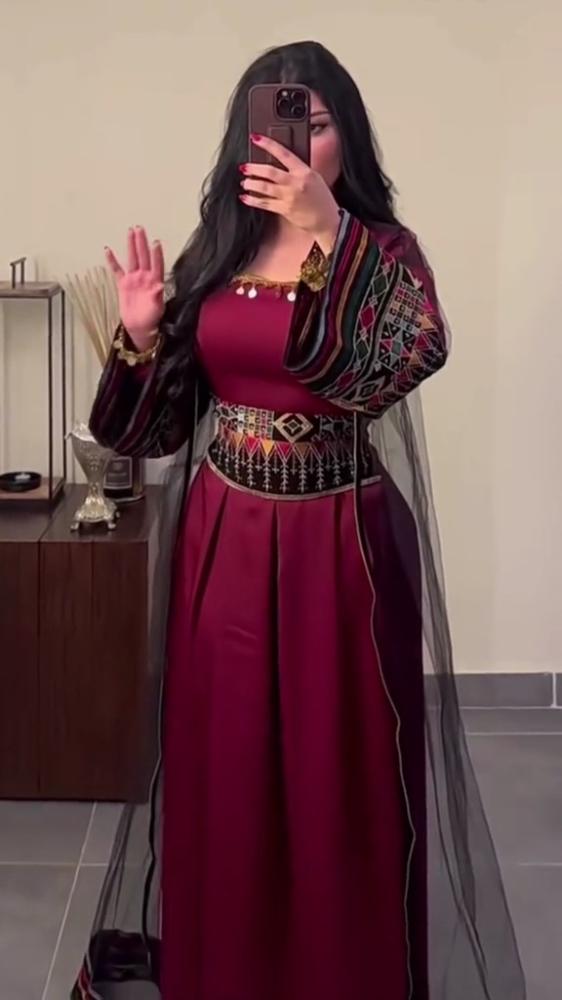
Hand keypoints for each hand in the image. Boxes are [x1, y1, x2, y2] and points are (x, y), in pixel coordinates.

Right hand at [105, 226, 165, 349]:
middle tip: (140, 228)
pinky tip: (108, 250)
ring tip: (130, 231)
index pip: (156, 265)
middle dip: (142, 242)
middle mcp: (145, 278)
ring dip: (131, 245)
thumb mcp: (157, 309)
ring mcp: (134, 279)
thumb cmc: (152, 319)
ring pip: (132, 259)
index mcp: (155, 282)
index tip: (155, 242)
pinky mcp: (123, 284)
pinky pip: (117, 270)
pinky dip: (112, 261)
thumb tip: (159, 287)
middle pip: (143, 256)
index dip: (156, 254)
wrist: (140, 328)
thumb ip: (157, 297)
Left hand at [240, 135, 340, 253]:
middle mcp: (296, 183)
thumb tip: (280, 162)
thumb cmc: (322, 199)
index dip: (268, 144)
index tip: (255, 138)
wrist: (327, 221)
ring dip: (251, 183)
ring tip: (245, 181)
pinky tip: (246, 197)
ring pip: (265, 187)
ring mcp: (289, 197)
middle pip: (270, 172)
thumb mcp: (314, 177)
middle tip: (244, 166)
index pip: (283, 153)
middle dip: (254, 168)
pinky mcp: (285, 210)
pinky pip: (265, 204)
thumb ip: (298, 170)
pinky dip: (253, 200)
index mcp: (304, 172)